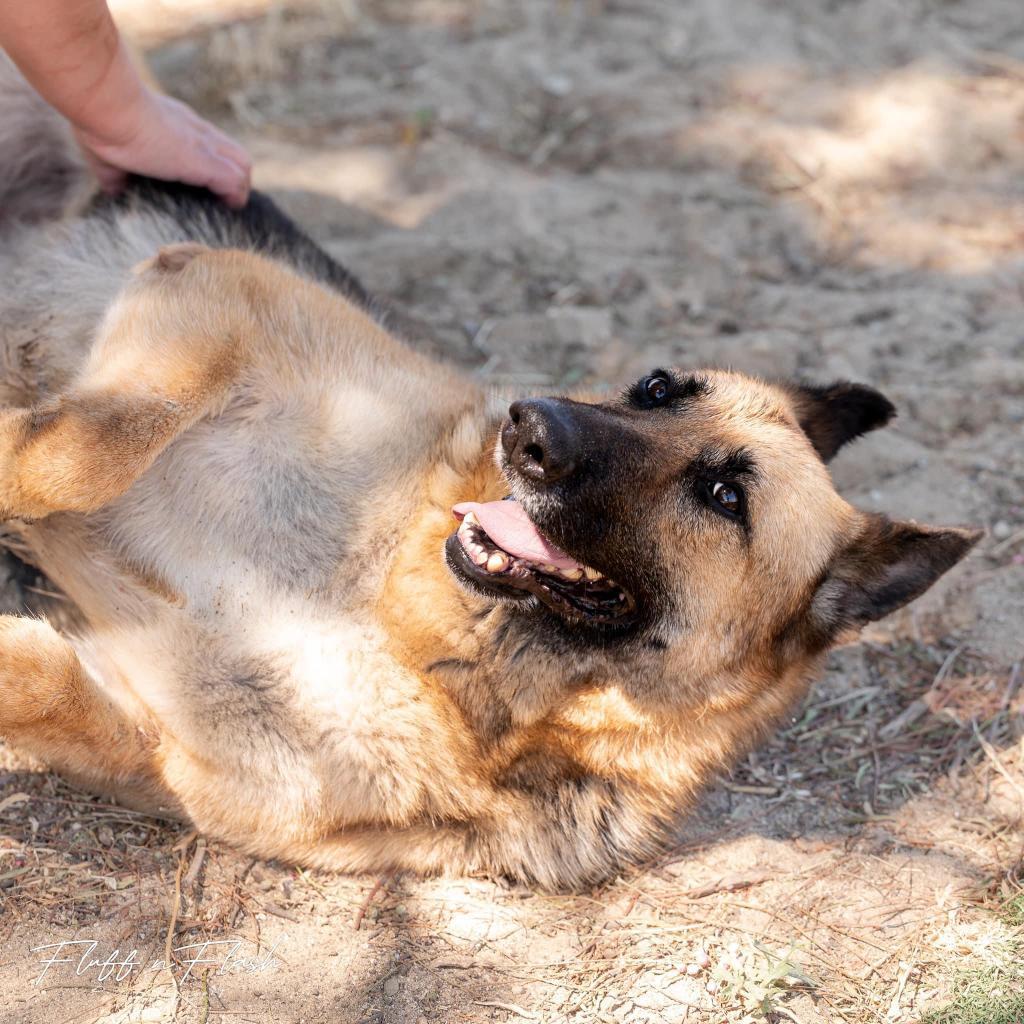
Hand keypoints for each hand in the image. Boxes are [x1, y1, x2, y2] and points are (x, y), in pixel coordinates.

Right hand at [74, 89, 251, 207]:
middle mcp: (195, 132)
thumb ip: (116, 173)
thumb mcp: (109, 153)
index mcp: (175, 126)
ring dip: (237, 190)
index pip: (208, 145)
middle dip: (234, 180)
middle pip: (234, 154)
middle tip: (221, 202)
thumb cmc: (100, 123)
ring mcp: (203, 145)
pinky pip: (235, 181)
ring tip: (224, 208)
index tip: (204, 188)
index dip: (213, 167)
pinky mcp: (205, 160)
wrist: (106, 106)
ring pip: (242, 165)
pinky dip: (233, 197)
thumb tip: (112, 189)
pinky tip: (222, 208)